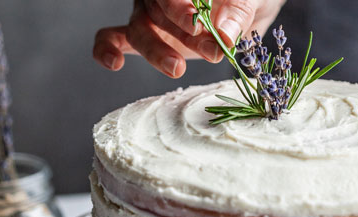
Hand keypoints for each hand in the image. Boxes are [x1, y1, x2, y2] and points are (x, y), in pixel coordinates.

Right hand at [93, 0, 284, 77]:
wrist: (249, 11)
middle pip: (158, 12)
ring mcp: (149, 14)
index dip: (178, 8)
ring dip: (156, 51)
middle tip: (212, 51)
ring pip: (139, 29)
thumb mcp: (251, 0)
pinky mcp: (145, 36)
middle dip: (183, 35)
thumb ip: (237, 12)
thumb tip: (224, 34)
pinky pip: (113, 37)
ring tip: (177, 69)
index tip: (197, 27)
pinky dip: (107, 49)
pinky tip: (114, 63)